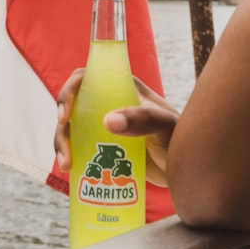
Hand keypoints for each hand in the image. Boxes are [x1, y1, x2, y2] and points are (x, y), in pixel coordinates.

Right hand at [54, 69, 178, 186]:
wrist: (188, 170)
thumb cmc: (181, 138)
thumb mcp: (164, 125)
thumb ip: (142, 119)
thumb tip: (108, 121)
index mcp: (121, 87)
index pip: (85, 78)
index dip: (69, 91)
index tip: (64, 114)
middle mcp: (108, 103)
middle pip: (72, 106)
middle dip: (62, 127)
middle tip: (65, 150)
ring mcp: (105, 126)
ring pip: (72, 128)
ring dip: (63, 144)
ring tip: (67, 165)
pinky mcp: (104, 147)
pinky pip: (79, 147)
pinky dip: (71, 156)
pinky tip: (71, 170)